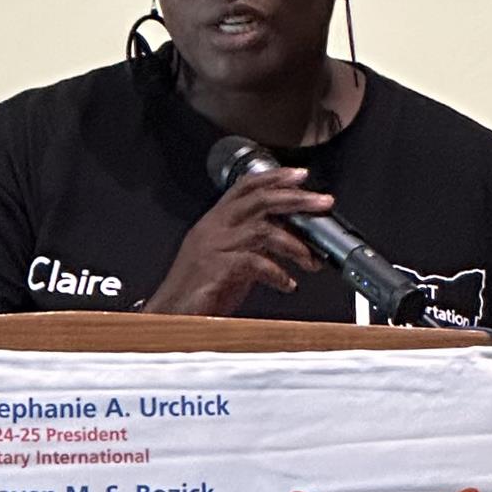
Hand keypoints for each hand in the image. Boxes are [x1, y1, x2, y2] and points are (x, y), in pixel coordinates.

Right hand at [142, 168, 334, 315]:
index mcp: (214, 222)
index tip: (301, 175)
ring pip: (262, 229)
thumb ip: (253, 246)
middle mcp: (212, 229)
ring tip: (311, 260)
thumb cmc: (198, 291)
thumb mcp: (228, 260)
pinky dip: (277, 273)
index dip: (274, 177)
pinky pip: (254, 262)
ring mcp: (213, 247)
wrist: (168, 316)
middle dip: (296, 199)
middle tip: (323, 203)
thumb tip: (287, 239)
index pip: (245, 187)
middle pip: (259, 200)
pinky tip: (287, 284)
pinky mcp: (216, 270)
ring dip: (294, 244)